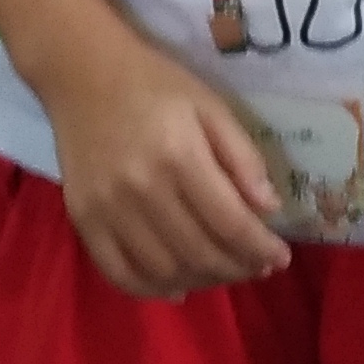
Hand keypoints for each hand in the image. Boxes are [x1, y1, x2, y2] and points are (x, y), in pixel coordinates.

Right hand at [42, 25, 293, 296]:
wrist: (82, 73)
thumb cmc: (155, 85)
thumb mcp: (211, 106)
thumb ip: (243, 157)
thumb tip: (270, 208)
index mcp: (179, 156)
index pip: (230, 223)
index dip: (261, 249)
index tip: (282, 257)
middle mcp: (141, 189)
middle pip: (200, 252)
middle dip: (238, 268)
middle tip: (258, 267)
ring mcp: (107, 209)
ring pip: (164, 270)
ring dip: (202, 280)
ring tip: (224, 271)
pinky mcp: (82, 219)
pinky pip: (118, 272)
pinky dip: (151, 289)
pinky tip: (178, 286)